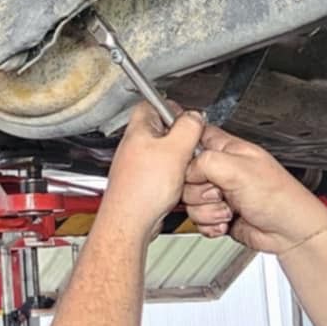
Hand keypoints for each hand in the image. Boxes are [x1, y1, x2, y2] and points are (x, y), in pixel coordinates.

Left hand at [100, 104, 205, 238]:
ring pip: (165, 154)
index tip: (188, 118)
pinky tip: (177, 186)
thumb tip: (195, 116)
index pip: (153, 104)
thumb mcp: (175, 149)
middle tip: (189, 147)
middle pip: (163, 130)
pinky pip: (164, 173)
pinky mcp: (143, 182)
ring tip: (183, 169)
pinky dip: (174, 177)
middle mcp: (135, 145)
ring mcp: (137, 164)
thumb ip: (188, 127)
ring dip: (179, 161)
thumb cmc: (142, 189)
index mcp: (138, 129)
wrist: (130, 221)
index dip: (173, 108)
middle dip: (181, 139)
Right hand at [183, 125, 326, 254]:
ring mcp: (219, 194)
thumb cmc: (278, 197)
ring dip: (207, 211)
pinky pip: (198, 219)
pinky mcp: (218, 215)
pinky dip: (209, 225)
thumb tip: (186, 170)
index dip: (186, 150)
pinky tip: (227, 222)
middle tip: (218, 192)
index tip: (191, 166)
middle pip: (186, 175)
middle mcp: (221, 170)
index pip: (195, 137)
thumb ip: (204, 162)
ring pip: (190, 200)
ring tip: (229, 209)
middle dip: (199, 190)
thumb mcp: (239, 169)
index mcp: (228, 149)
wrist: (290, 232)